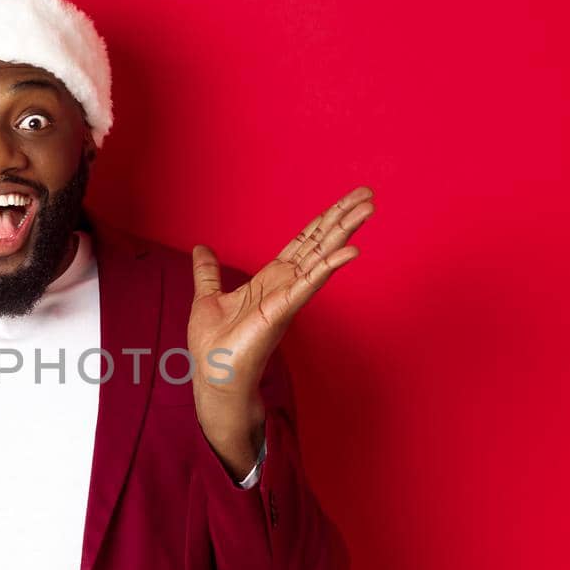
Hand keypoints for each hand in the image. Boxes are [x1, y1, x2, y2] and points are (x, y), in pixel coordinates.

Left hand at [188, 185, 373, 478]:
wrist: (212, 376)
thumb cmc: (214, 345)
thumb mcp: (207, 297)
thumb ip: (208, 273)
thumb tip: (201, 249)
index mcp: (271, 278)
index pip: (304, 241)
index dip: (324, 219)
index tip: (347, 199)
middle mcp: (285, 284)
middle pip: (319, 243)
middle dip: (342, 217)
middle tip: (368, 194)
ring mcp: (287, 297)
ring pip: (321, 257)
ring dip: (344, 232)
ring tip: (367, 209)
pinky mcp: (282, 310)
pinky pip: (310, 284)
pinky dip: (329, 266)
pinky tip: (351, 250)